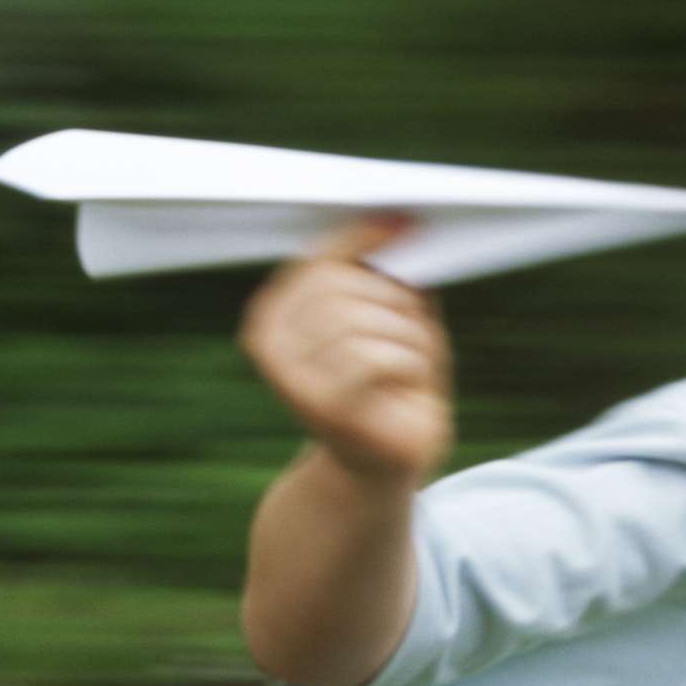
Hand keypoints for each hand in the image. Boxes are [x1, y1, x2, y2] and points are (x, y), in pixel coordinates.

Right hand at [239, 214, 452, 483]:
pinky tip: (407, 388)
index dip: (361, 236)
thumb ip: (387, 272)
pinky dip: (410, 367)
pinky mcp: (322, 407)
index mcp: (273, 314)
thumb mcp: (390, 316)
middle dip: (396, 301)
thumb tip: (400, 223)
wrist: (384, 463)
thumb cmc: (391, 383)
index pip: (316, 259)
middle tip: (416, 334)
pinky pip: (377, 358)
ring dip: (411, 340)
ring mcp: (290, 376)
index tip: (404, 222)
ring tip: (412, 369)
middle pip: (343, 285)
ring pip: (367, 320)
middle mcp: (269, 341)